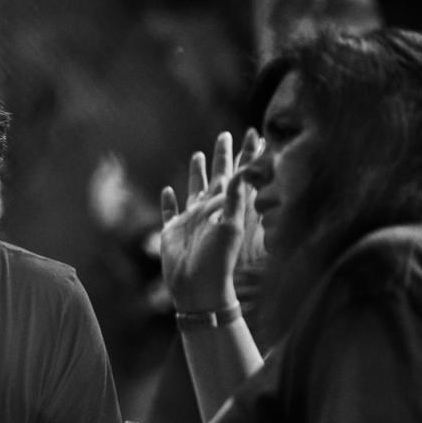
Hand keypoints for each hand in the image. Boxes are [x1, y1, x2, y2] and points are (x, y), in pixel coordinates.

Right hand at [160, 129, 260, 311]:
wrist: (197, 289)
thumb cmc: (217, 260)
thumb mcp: (230, 226)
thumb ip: (235, 198)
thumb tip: (244, 169)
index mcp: (225, 207)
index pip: (239, 175)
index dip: (247, 155)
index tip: (255, 133)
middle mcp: (209, 210)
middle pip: (217, 177)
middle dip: (222, 157)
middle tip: (225, 135)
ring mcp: (191, 220)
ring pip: (194, 190)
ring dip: (196, 174)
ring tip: (197, 155)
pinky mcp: (172, 232)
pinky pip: (169, 213)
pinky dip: (168, 203)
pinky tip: (166, 191)